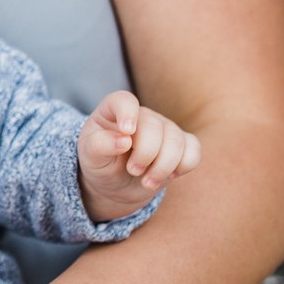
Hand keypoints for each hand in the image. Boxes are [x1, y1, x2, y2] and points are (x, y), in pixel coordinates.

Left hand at [78, 91, 202, 221]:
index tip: (127, 133)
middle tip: (133, 171)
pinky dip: (183, 166)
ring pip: (176, 140)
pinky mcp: (182, 144)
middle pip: (153, 126)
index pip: (124, 101)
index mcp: (113, 111)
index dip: (127, 113)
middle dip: (145, 154)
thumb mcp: (90, 157)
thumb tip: (123, 141)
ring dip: (163, 166)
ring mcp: (164, 127)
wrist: (116, 183)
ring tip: (147, 182)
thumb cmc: (100, 163)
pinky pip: (194, 150)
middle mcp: (141, 115)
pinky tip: (168, 176)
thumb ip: (99, 145)